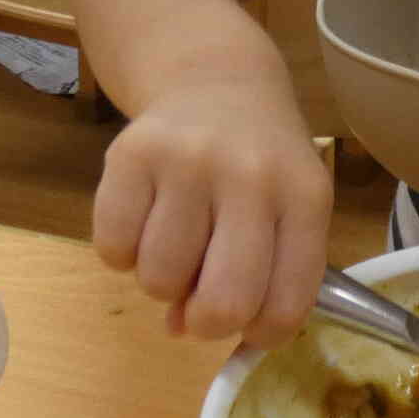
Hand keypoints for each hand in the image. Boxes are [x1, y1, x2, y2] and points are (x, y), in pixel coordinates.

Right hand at [92, 83, 331, 344]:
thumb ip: (257, 279)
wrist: (216, 83)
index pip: (286, 306)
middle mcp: (251, 176)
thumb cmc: (261, 164)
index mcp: (305, 198)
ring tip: (179, 240)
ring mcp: (188, 161)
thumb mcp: (288, 210)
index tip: (248, 323)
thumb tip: (182, 328)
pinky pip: (113, 249)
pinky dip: (123, 252)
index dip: (261, 334)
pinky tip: (146, 218)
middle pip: (222, 304)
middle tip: (201, 294)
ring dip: (163, 280)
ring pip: (159, 280)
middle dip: (206, 321)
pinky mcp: (130, 154)